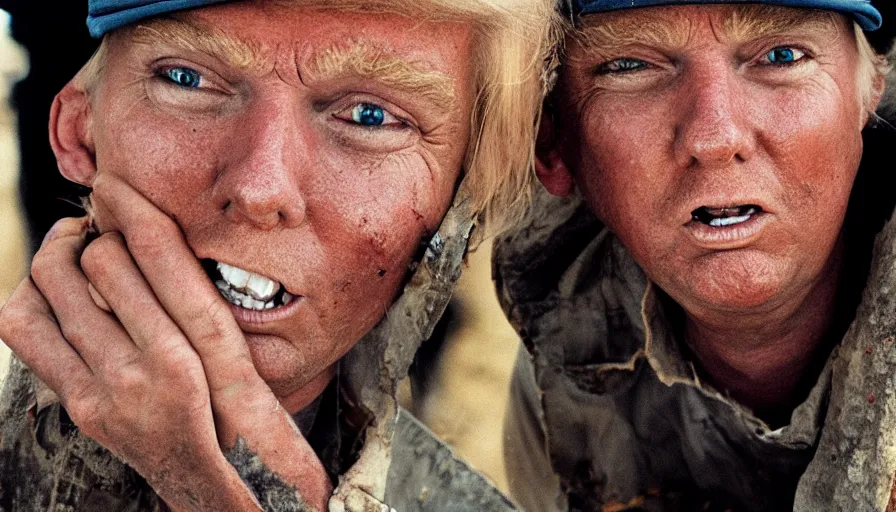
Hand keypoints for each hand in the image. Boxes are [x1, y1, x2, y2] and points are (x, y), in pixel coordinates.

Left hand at [0, 173, 331, 509]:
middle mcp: (147, 368)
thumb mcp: (237, 357)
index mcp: (196, 351)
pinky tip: (54, 292)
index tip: (117, 187)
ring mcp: (104, 389)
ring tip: (72, 249)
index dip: (132, 209)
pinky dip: (32, 295)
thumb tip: (152, 239)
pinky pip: (25, 329)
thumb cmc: (234, 413)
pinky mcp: (78, 403)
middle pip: (98, 261)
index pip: (155, 254)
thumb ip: (201, 301)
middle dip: (95, 232)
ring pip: (50, 287)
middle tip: (101, 227)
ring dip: (56, 255)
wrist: (208, 483)